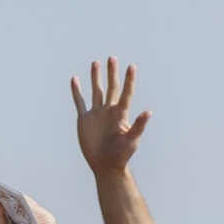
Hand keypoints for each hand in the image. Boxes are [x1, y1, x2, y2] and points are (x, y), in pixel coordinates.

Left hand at [0, 193, 62, 223]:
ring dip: (13, 195)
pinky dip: (24, 202)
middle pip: (15, 200)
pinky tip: (14, 199)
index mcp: (16, 220)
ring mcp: (38, 216)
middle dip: (4, 193)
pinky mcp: (47, 219)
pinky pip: (35, 207)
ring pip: (25, 201)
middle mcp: (27, 216)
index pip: (7, 204)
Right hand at [72, 57, 148, 174]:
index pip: (126, 93)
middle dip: (111, 73)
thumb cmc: (122, 156)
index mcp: (121, 114)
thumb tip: (149, 112)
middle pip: (111, 88)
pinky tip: (75, 79)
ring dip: (95, 77)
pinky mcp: (85, 119)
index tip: (132, 66)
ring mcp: (96, 114)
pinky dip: (76, 91)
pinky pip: (80, 102)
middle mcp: (109, 111)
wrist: (106, 166)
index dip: (129, 80)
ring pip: (96, 91)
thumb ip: (139, 126)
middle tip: (113, 58)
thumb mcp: (132, 141)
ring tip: (96, 63)